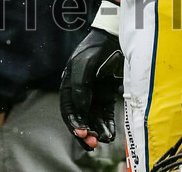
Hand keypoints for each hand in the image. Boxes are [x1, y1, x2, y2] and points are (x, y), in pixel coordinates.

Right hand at [60, 27, 123, 150]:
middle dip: (85, 133)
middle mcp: (80, 94)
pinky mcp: (107, 97)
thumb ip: (80, 87)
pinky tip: (110, 133)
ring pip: (93, 120)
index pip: (68, 111)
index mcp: (69, 86)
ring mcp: (94, 96)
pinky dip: (107, 125)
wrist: (113, 39)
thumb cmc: (94, 50)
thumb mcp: (83, 65)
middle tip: (92, 143)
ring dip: (97, 131)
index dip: (74, 124)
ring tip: (103, 139)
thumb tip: (82, 109)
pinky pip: (106, 115)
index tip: (82, 133)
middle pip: (80, 119)